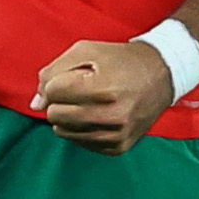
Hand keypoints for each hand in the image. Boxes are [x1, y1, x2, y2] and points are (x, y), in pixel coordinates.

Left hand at [32, 37, 177, 151]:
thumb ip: (53, 73)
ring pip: (63, 131)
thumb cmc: (120, 60)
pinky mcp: (118, 147)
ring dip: (68, 115)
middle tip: (80, 90)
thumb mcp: (86, 51)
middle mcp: (113, 116)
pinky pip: (79, 142)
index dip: (58, 81)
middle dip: (60, 100)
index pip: (53, 92)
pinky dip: (81, 128)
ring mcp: (117, 134)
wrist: (162, 75)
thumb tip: (35, 105)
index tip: (75, 76)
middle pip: (55, 114)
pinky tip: (97, 114)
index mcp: (105, 88)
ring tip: (89, 102)